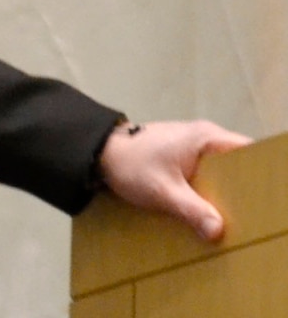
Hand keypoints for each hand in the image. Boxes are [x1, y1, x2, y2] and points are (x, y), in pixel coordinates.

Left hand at [98, 119, 250, 241]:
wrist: (98, 152)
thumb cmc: (131, 164)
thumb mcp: (162, 190)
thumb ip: (191, 209)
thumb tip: (218, 231)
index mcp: (207, 138)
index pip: (250, 152)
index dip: (263, 173)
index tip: (269, 198)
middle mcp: (206, 138)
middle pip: (240, 164)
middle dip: (246, 189)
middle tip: (254, 215)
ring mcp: (195, 147)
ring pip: (224, 172)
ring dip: (228, 193)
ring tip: (237, 219)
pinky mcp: (184, 157)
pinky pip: (209, 174)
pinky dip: (212, 191)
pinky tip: (212, 212)